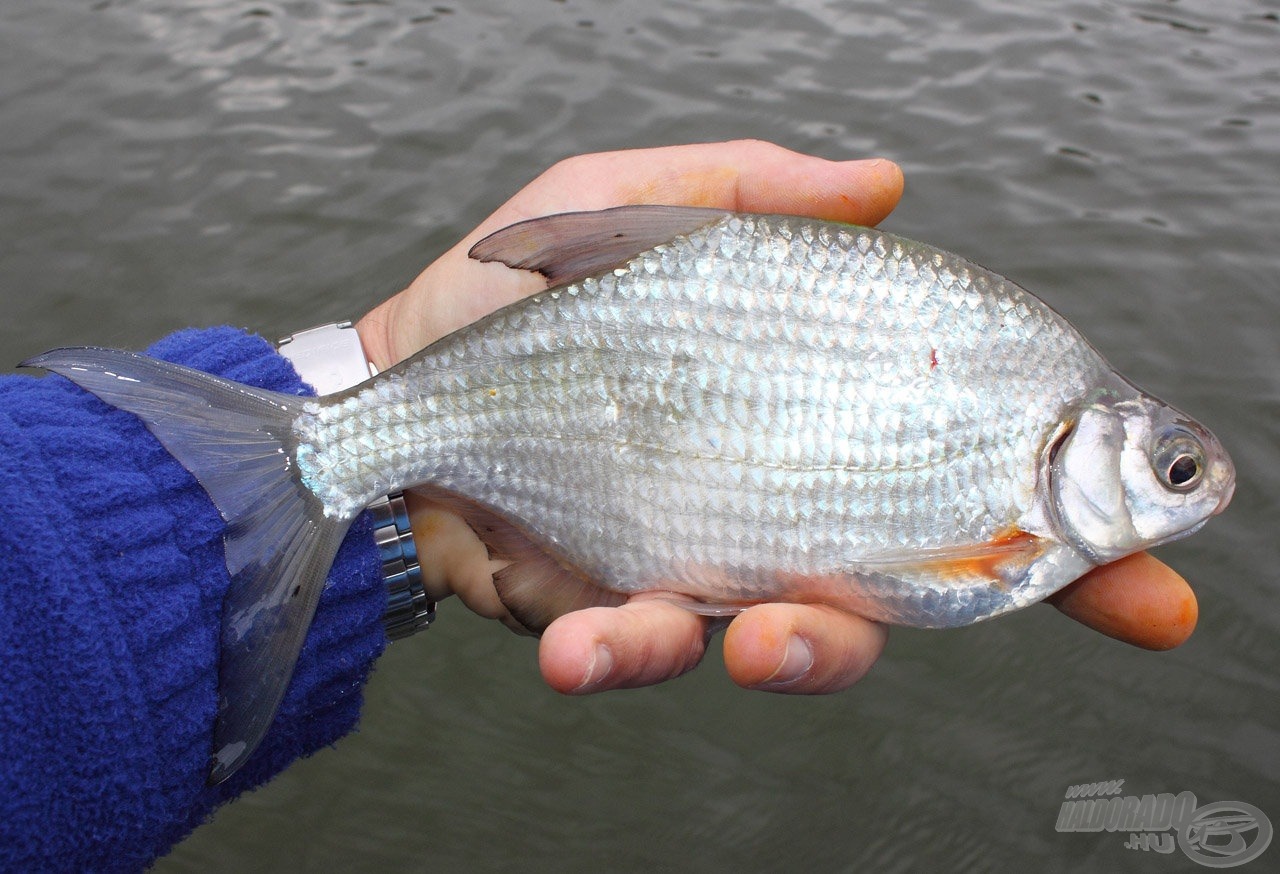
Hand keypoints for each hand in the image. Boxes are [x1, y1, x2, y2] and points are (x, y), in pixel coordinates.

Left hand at [357, 140, 1196, 696]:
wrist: (399, 377)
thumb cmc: (522, 293)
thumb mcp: (635, 207)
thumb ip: (753, 192)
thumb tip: (888, 185)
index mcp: (807, 416)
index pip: (962, 481)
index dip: (1068, 549)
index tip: (1154, 591)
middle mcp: (774, 503)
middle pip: (902, 586)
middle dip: (953, 612)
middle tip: (966, 601)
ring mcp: (698, 567)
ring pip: (784, 639)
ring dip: (788, 652)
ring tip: (742, 634)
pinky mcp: (610, 609)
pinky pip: (641, 651)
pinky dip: (620, 656)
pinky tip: (582, 641)